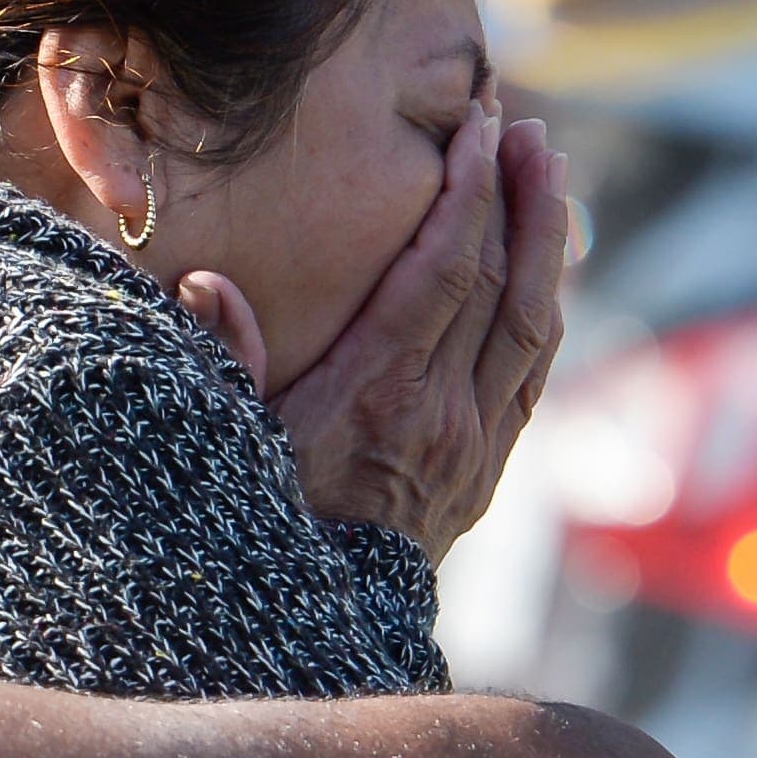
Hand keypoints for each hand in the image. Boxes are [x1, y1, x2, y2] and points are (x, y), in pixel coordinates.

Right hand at [247, 108, 570, 559]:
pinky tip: (545, 264)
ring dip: (546, 241)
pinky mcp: (490, 467)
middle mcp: (443, 414)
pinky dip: (545, 305)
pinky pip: (533, 371)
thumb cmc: (260, 519)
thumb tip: (206, 282)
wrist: (311, 628)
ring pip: (533, 324)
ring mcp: (476, 443)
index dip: (468, 194)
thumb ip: (225, 359)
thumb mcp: (228, 441)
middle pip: (502, 284)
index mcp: (380, 394)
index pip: (444, 271)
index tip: (482, 130)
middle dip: (518, 197)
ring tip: (550, 172)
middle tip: (527, 130)